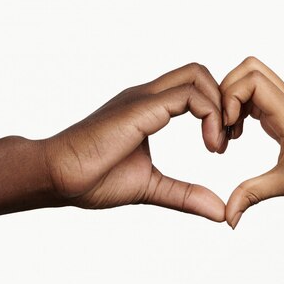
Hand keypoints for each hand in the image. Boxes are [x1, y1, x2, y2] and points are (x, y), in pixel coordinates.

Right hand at [44, 63, 227, 221]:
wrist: (57, 178)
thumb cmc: (93, 180)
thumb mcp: (152, 187)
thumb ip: (186, 195)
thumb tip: (219, 211)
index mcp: (149, 108)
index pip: (193, 87)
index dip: (217, 110)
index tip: (220, 145)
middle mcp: (147, 96)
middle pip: (199, 72)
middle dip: (225, 101)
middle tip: (227, 139)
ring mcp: (143, 98)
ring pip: (198, 76)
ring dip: (220, 108)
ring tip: (218, 145)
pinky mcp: (141, 108)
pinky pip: (188, 96)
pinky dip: (210, 115)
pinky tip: (209, 145)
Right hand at [221, 57, 283, 227]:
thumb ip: (251, 195)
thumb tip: (227, 218)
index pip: (253, 80)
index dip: (231, 98)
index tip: (228, 128)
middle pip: (249, 67)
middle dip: (226, 92)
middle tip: (223, 125)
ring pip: (252, 75)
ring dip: (233, 98)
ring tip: (231, 131)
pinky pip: (256, 92)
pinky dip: (241, 106)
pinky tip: (239, 132)